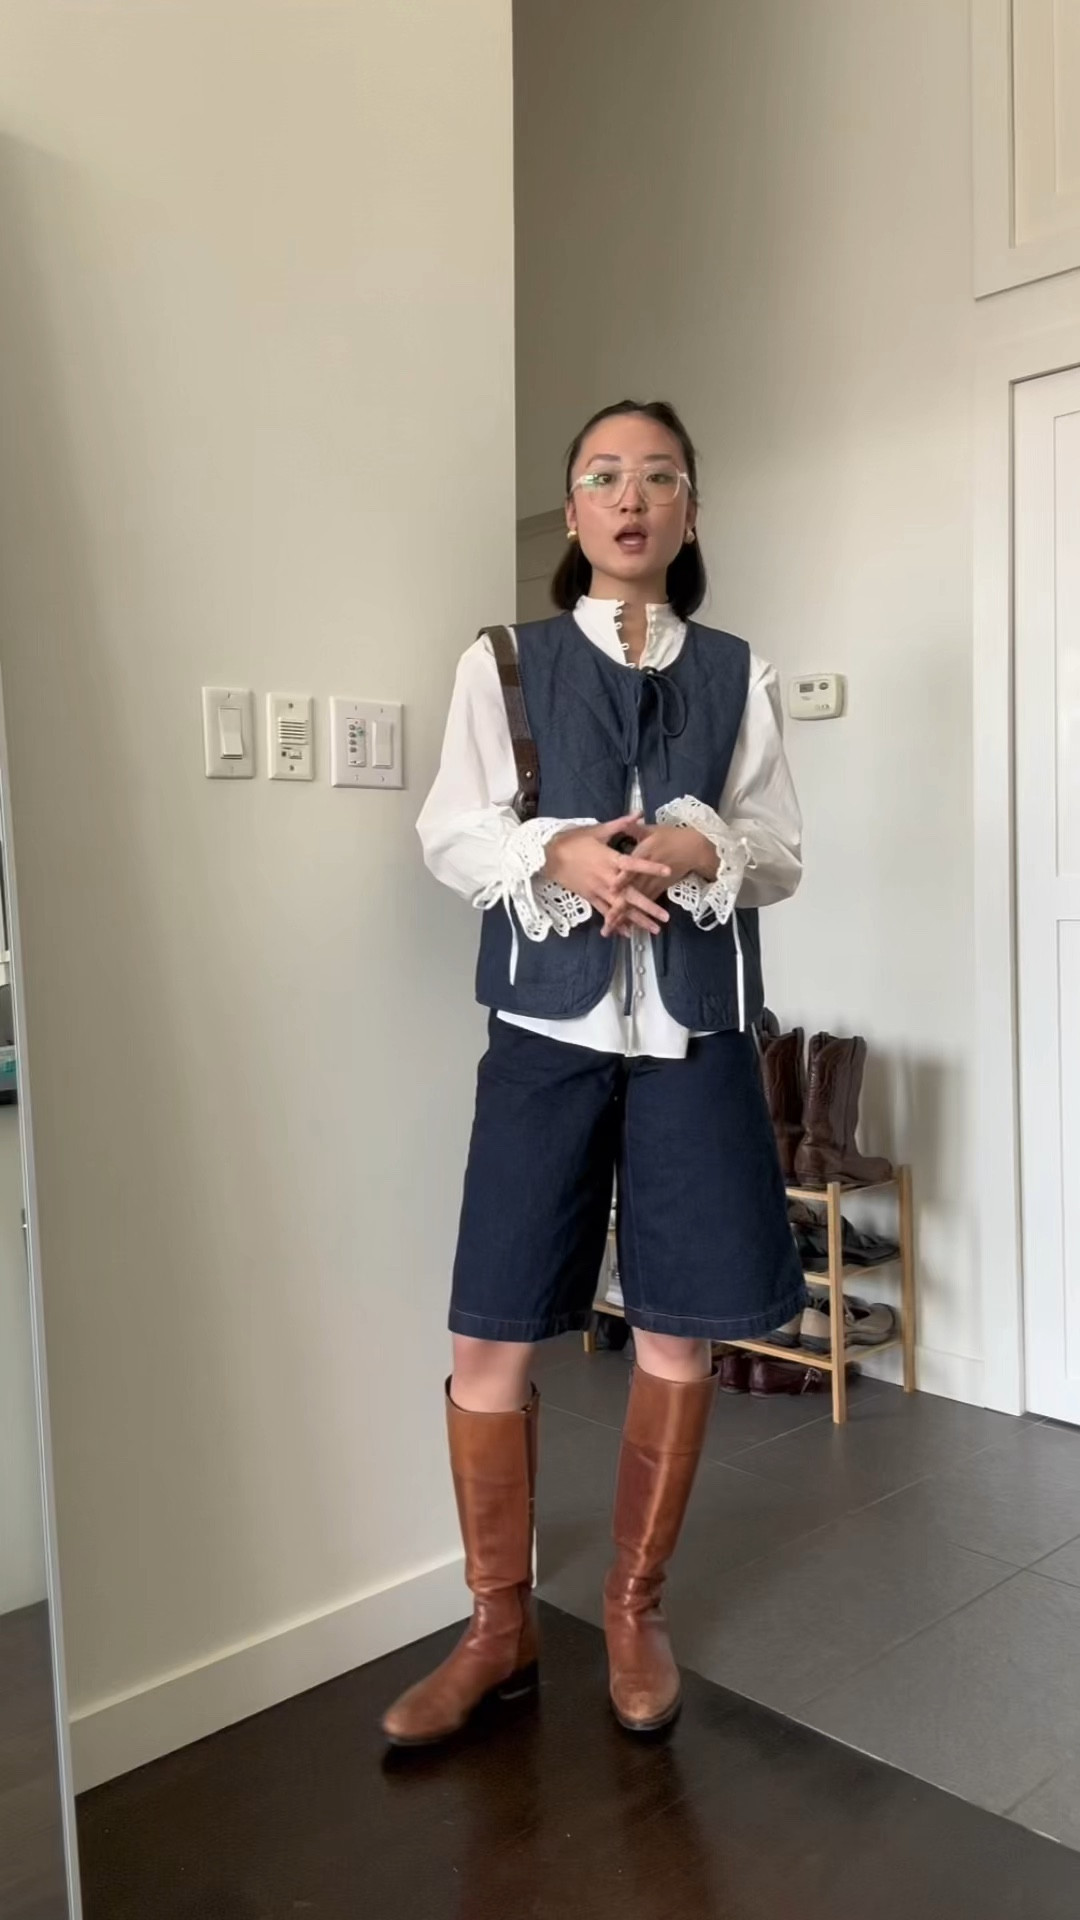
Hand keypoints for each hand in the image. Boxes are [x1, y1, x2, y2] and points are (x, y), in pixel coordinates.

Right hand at [543, 814, 671, 934]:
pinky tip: (628, 933)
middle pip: (630, 895)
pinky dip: (616, 923)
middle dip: (648, 907)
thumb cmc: (573, 840)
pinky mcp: (589, 897)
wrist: (547, 855)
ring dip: (637, 919)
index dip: (650, 867)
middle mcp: (605, 878)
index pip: (633, 864)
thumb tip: (639, 813)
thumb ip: (621, 824)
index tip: (667, 871)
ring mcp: (597, 890)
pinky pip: (604, 912)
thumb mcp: (597, 829)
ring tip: (654, 929)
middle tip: (665, 917)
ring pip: (620, 908)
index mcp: (609, 859)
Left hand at [600, 824, 717, 937]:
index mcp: (646, 853)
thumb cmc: (671, 836)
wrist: (695, 849)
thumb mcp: (652, 830)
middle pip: (633, 890)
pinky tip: (627, 928)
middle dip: (620, 906)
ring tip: (612, 928)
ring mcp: (655, 882)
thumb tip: (619, 823)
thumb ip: (634, 828)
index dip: (623, 878)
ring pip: (638, 901)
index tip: (612, 888)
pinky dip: (638, 916)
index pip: (633, 866)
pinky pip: (647, 904)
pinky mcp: (659, 888)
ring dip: (626, 916)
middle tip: (608, 919)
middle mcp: (649, 871)